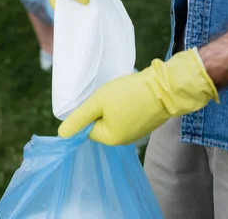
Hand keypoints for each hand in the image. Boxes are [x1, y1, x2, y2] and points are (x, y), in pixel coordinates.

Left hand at [58, 48, 219, 145]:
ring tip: (122, 93)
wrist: (166, 87)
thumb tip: (61, 135)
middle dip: (101, 108)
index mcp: (111, 139)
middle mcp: (124, 141)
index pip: (87, 128)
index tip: (98, 98)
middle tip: (109, 94)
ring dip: (113, 105)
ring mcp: (137, 133)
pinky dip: (126, 105)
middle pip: (101, 123)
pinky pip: (128, 115)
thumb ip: (79, 118)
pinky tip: (131, 95)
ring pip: (114, 118)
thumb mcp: (98, 102)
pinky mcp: (146, 123)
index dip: (88, 111)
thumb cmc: (129, 93)